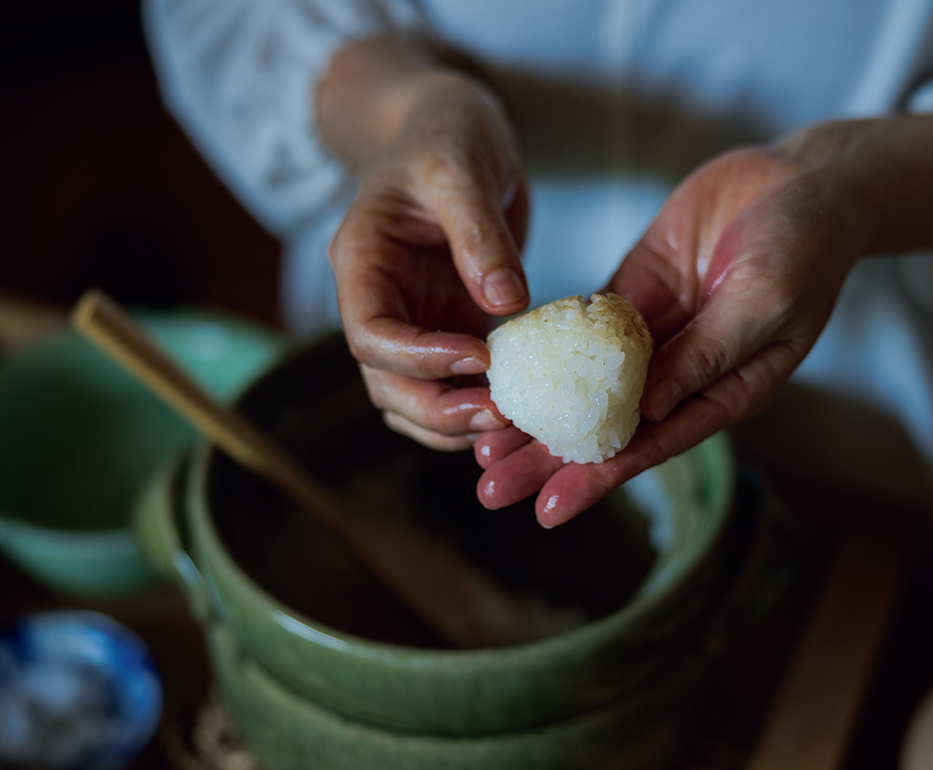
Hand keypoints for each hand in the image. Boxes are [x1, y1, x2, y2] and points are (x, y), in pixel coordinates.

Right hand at [320, 38, 529, 450]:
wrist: (454, 133)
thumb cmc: (449, 137)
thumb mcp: (463, 170)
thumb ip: (479, 236)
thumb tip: (505, 304)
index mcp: (362, 262)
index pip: (370, 334)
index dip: (419, 358)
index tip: (481, 357)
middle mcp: (378, 302)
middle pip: (387, 384)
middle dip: (440, 409)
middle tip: (502, 416)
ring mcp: (412, 322)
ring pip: (413, 400)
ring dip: (457, 423)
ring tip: (515, 424)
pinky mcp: (447, 330)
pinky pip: (451, 387)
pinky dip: (478, 407)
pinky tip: (521, 411)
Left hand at [474, 116, 932, 525]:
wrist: (803, 180)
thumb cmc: (805, 248)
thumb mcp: (763, 304)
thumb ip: (706, 356)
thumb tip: (647, 411)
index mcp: (722, 391)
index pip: (650, 446)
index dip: (597, 478)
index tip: (547, 508)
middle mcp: (679, 374)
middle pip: (604, 426)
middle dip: (547, 458)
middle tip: (490, 490)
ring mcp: (651, 335)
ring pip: (581, 385)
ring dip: (535, 413)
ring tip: (481, 442)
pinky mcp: (630, 297)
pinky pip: (579, 329)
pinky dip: (542, 350)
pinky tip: (502, 371)